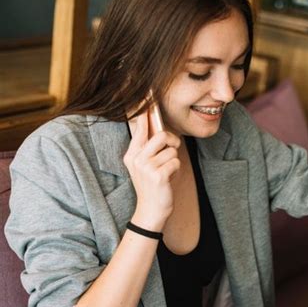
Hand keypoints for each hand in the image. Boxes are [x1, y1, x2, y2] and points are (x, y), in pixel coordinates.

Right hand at [124, 108, 180, 230]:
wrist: (151, 211)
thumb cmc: (152, 186)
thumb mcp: (144, 166)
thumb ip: (147, 148)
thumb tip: (155, 127)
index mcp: (131, 154)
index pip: (139, 128)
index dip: (145, 113)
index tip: (148, 95)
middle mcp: (136, 159)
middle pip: (161, 136)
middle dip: (172, 142)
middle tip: (172, 150)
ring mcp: (146, 168)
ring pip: (171, 150)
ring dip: (174, 160)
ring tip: (167, 171)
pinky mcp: (158, 176)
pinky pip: (175, 162)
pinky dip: (176, 169)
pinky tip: (169, 178)